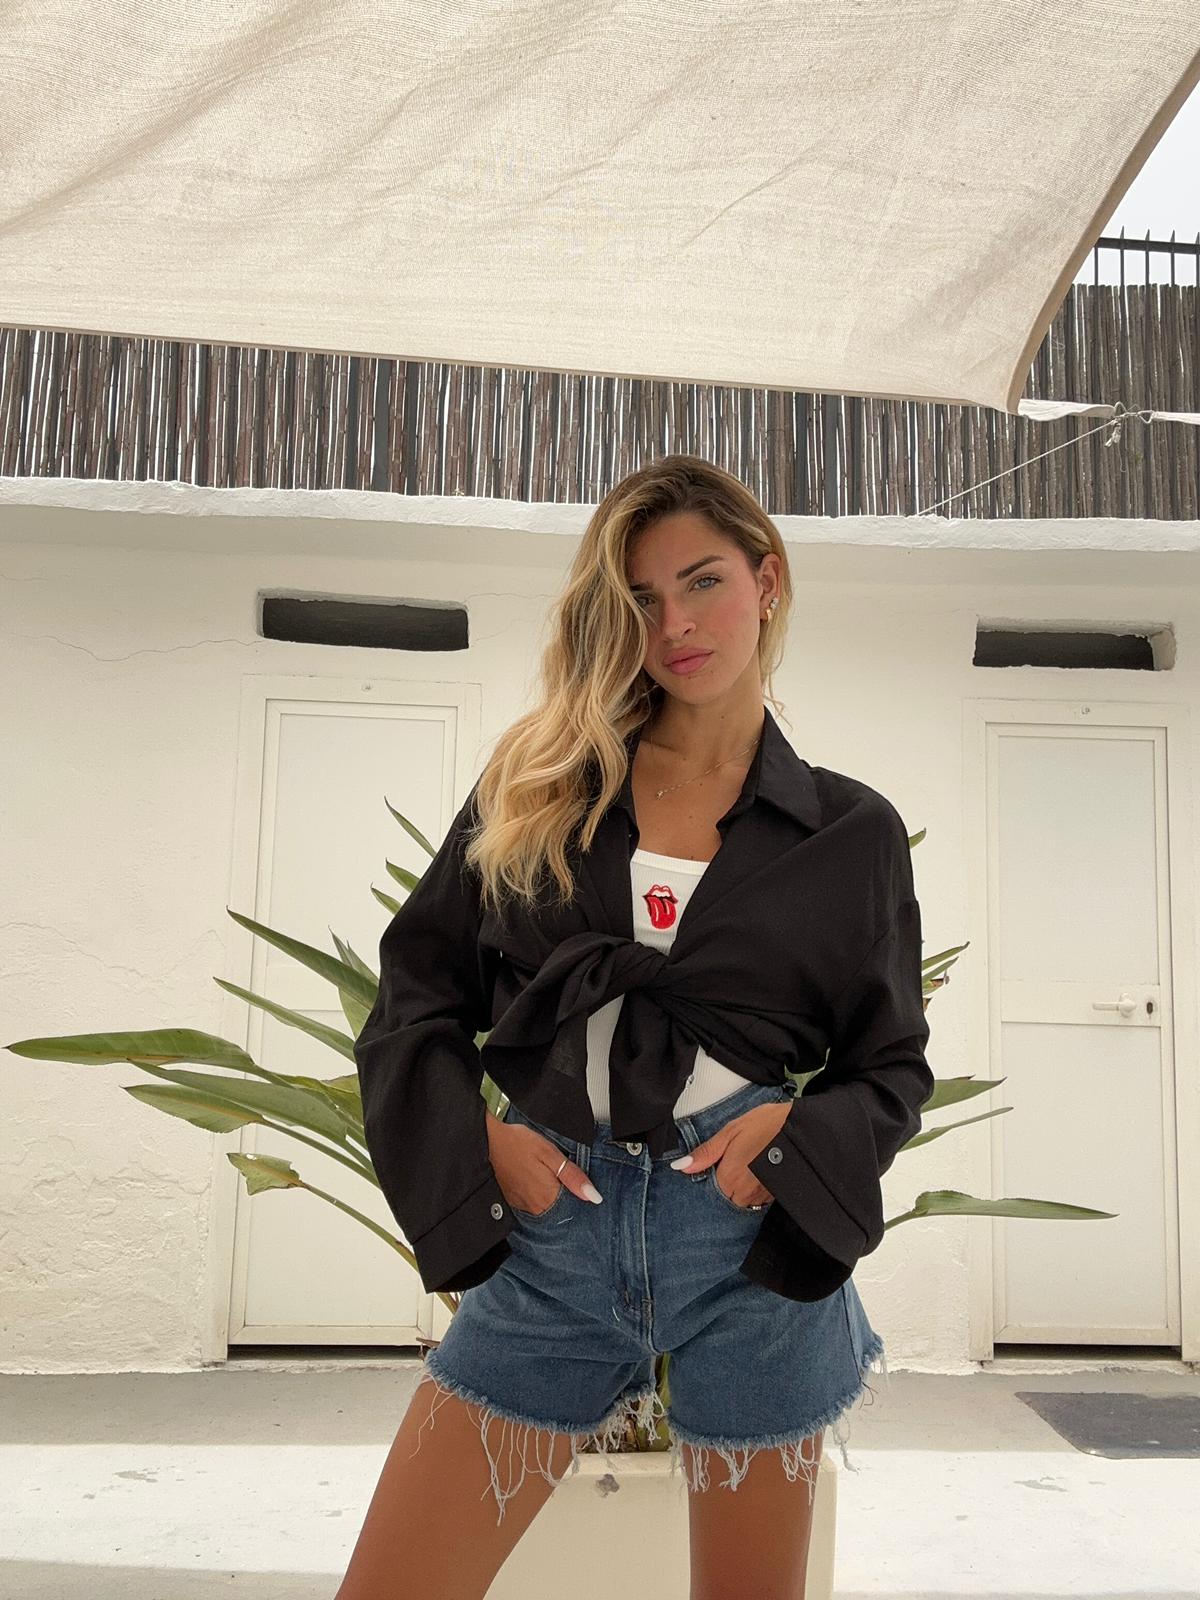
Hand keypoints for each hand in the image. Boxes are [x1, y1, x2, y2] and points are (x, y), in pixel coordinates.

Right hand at [486, 1112, 601, 1213]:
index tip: (580, 1186)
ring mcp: (522, 1206)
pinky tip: (538, 1181)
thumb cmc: (518, 1143)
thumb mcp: (550, 1154)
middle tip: (563, 1177)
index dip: (580, 1198)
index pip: (574, 1209)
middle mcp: (534, 1207)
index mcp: (547, 1197)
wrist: (488, 1140)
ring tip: (549, 1177)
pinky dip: (539, 1196)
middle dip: (567, 1198)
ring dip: (553, 1197)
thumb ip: (573, 1176)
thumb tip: (594, 1196)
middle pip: (560, 1211)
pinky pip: (533, 1205)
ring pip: (547, 1209)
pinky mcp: (513, 1202)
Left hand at [668, 1101, 791, 1208]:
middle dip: (724, 1185)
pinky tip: (757, 1171)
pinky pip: (757, 1200)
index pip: (709, 1191)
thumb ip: (705, 1153)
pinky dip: (753, 1189)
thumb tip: (681, 1166)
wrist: (799, 1127)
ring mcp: (761, 1197)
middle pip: (725, 1198)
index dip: (711, 1178)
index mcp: (729, 1178)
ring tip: (746, 1165)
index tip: (716, 1165)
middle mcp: (744, 1193)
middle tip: (732, 1162)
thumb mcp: (730, 1132)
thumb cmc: (765, 1125)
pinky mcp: (774, 1195)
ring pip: (741, 1201)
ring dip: (739, 1188)